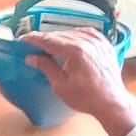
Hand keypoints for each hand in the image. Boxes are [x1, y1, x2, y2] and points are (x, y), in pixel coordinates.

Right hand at [21, 26, 135, 135]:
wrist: (112, 102)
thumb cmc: (87, 98)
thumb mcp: (60, 85)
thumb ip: (46, 67)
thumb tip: (32, 57)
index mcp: (74, 51)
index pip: (48, 40)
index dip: (33, 39)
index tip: (23, 40)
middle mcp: (87, 42)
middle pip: (59, 35)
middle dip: (45, 39)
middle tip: (33, 44)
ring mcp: (98, 42)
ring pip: (72, 32)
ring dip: (60, 37)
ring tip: (50, 45)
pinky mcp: (105, 45)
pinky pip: (88, 33)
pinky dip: (76, 34)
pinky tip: (71, 39)